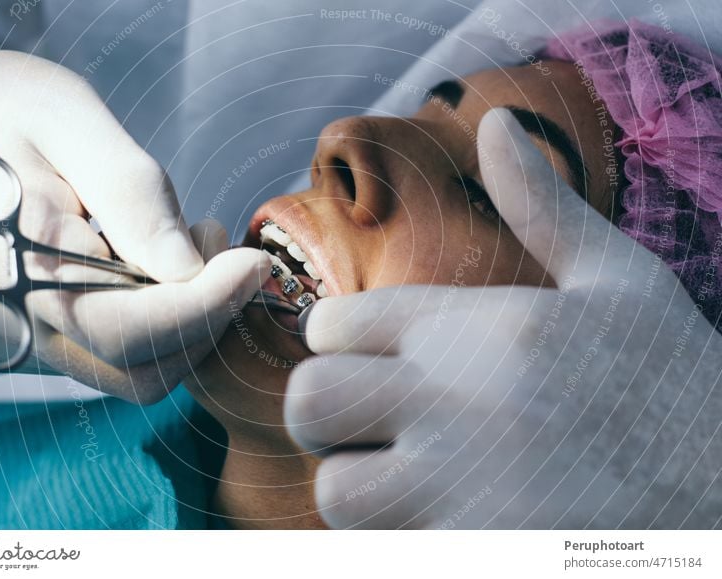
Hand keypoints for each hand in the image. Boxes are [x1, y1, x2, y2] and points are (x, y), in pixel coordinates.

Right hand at [0, 50, 269, 402]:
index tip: (253, 262)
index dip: (208, 305)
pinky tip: (161, 255)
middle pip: (142, 369)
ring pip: (139, 367)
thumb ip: (132, 197)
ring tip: (190, 238)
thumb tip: (190, 271)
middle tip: (216, 241)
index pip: (128, 333)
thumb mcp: (68, 121)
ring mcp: (30, 335)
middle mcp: (15, 326)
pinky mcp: (48, 330)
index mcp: (7, 272)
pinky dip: (165, 314)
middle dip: (204, 314)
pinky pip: (123, 349)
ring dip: (189, 315)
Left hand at [285, 108, 721, 527]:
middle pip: (310, 403)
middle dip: (325, 414)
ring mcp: (458, 489)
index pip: (329, 325)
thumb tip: (499, 123)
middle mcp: (451, 402)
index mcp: (472, 327)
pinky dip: (397, 537)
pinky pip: (381, 552)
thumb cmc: (672, 382)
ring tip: (410, 480)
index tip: (369, 358)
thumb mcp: (618, 280)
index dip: (337, 343)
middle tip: (367, 422)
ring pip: (336, 490)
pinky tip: (450, 520)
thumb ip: (542, 207)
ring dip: (360, 486)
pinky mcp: (472, 553)